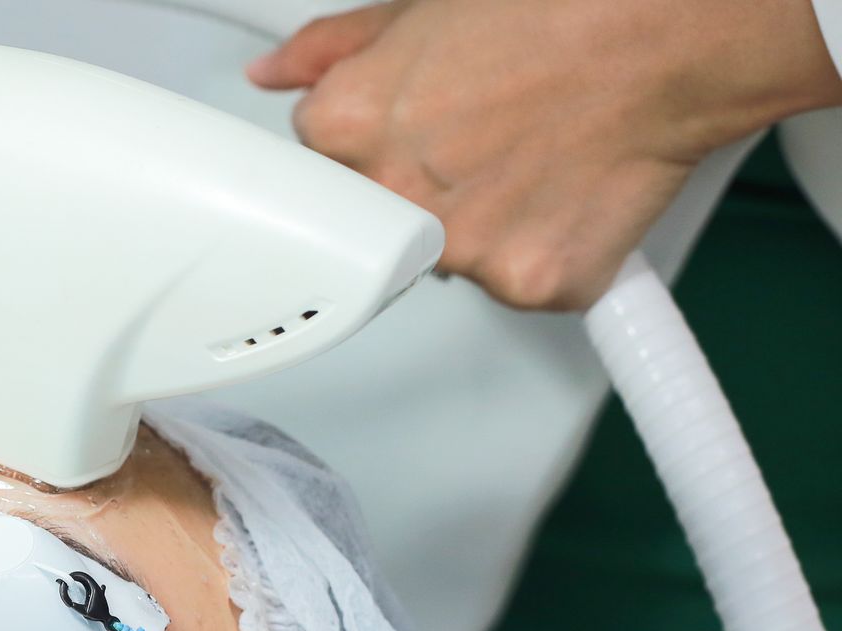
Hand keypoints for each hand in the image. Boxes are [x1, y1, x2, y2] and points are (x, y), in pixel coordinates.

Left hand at [248, 0, 841, 309]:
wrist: (675, 33)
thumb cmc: (569, 7)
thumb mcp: (426, 5)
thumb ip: (335, 49)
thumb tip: (275, 74)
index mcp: (350, 125)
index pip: (322, 159)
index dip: (377, 136)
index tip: (419, 122)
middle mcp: (393, 195)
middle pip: (377, 218)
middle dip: (417, 186)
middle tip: (485, 136)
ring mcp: (460, 249)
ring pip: (447, 255)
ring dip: (480, 219)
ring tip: (538, 149)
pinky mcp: (528, 283)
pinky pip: (518, 281)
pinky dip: (545, 247)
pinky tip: (572, 189)